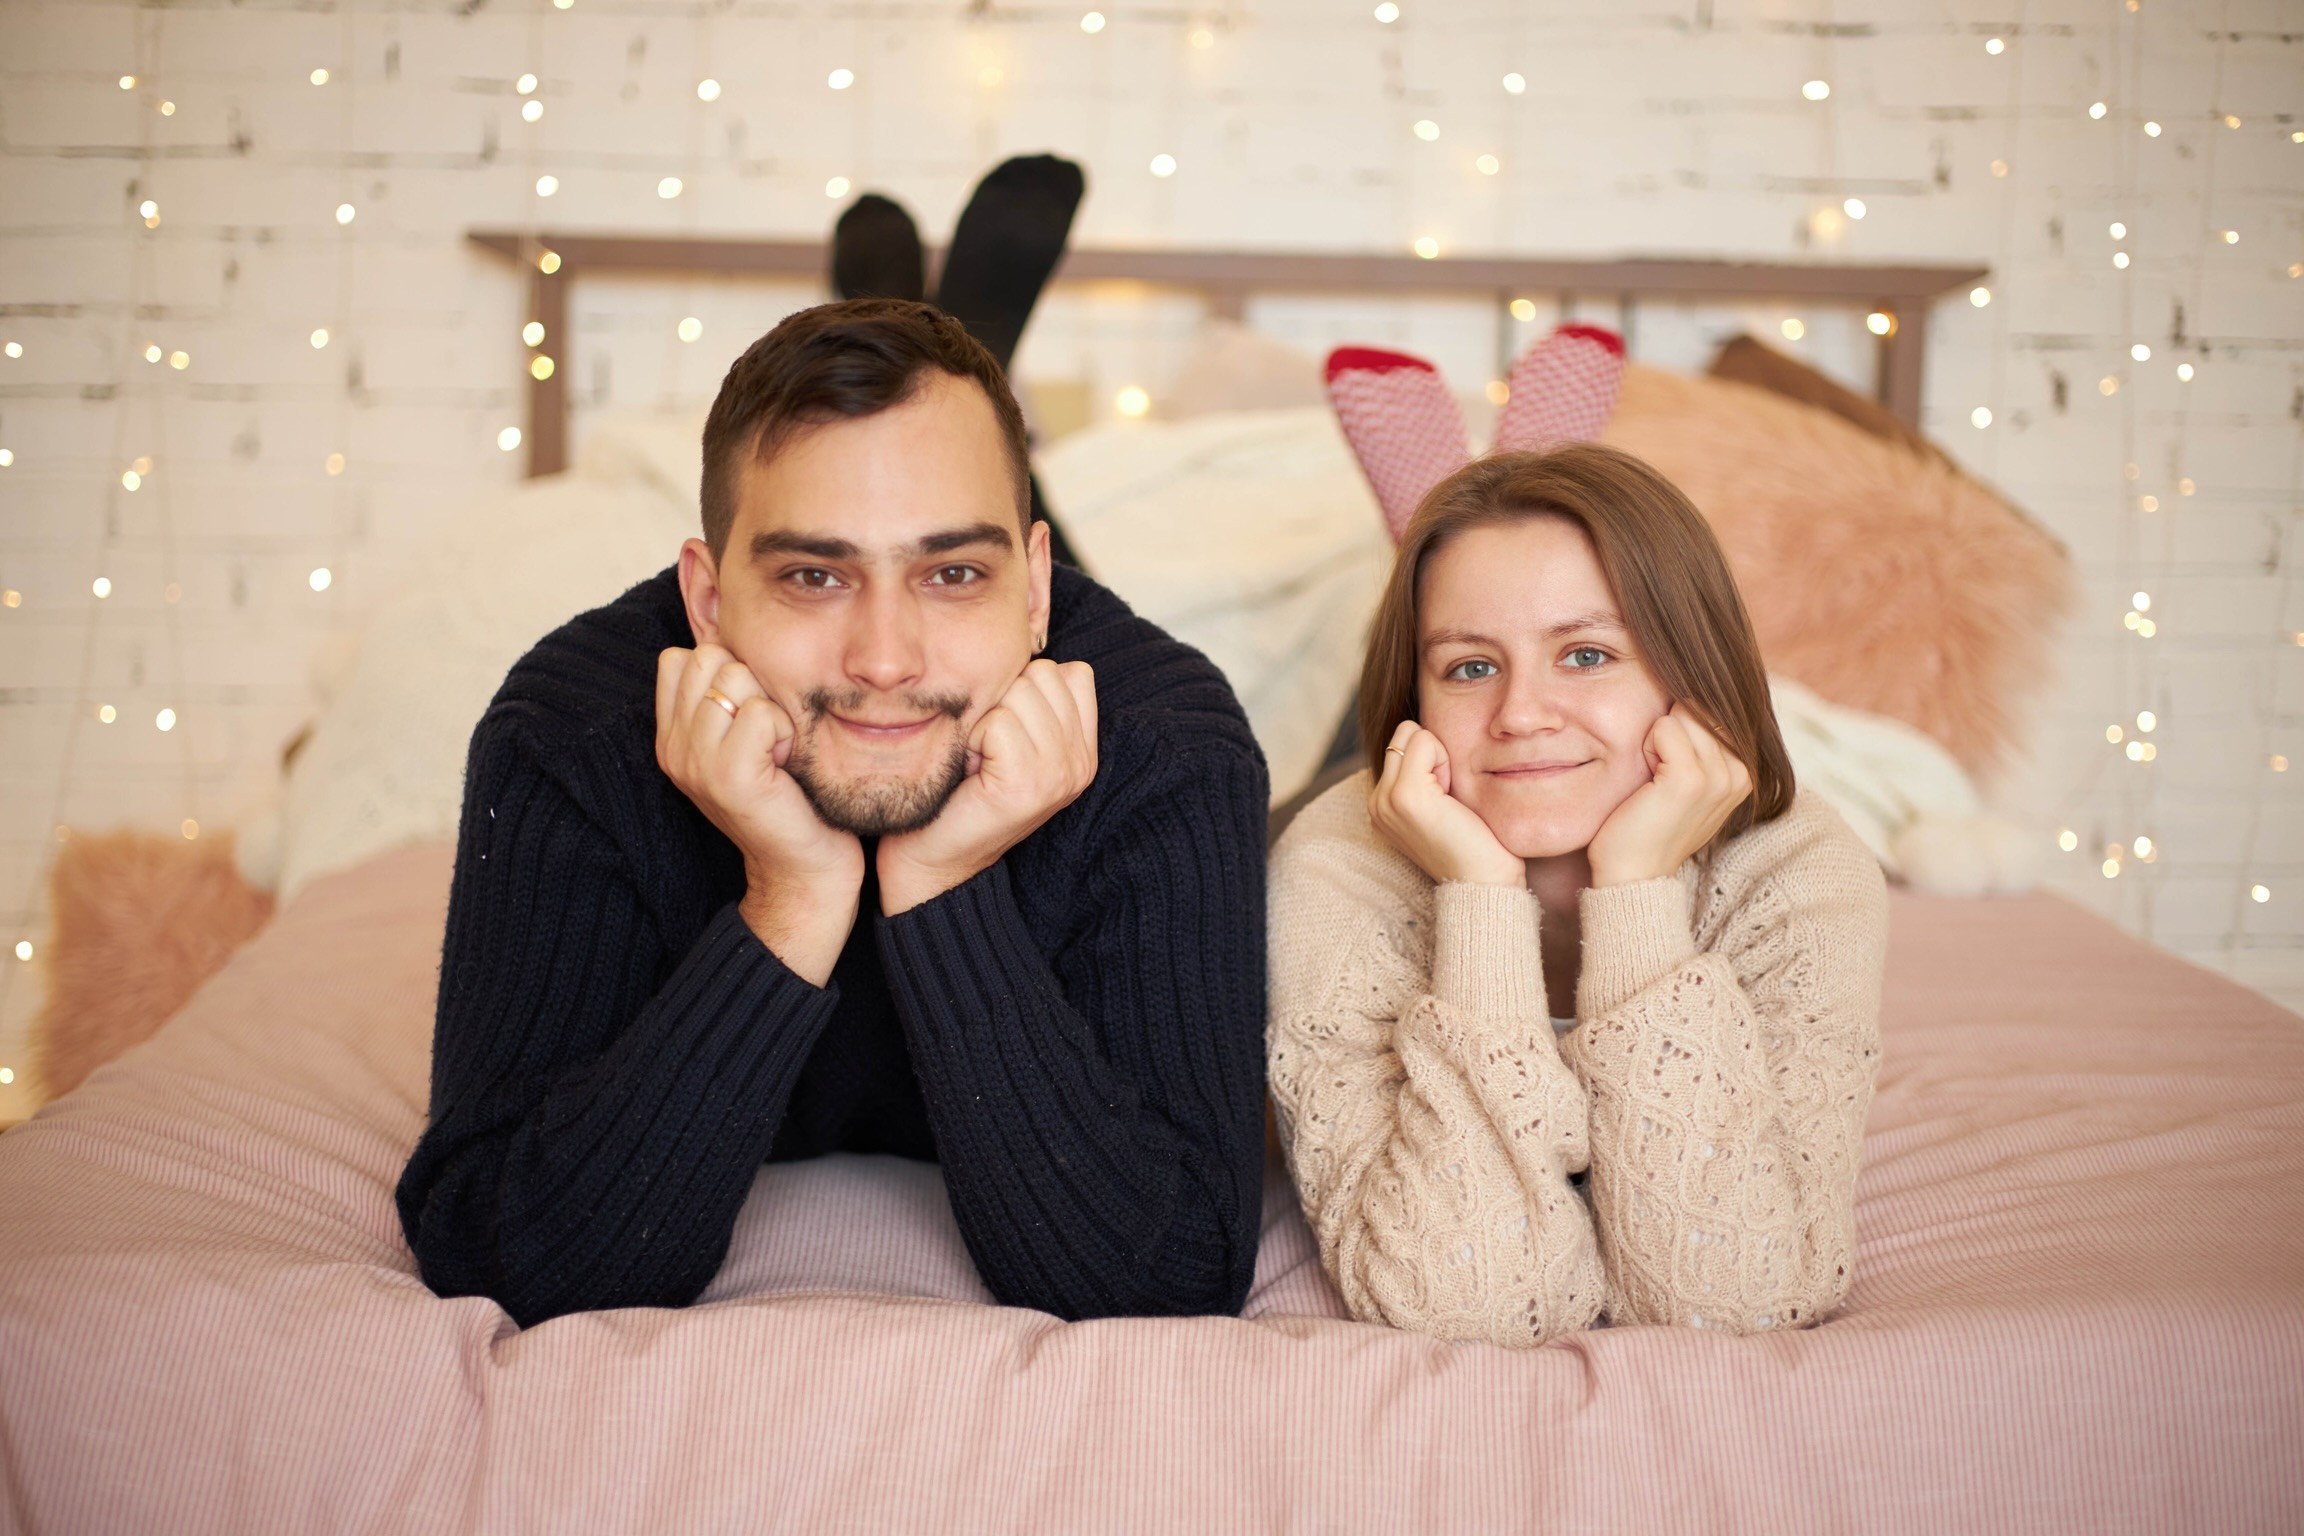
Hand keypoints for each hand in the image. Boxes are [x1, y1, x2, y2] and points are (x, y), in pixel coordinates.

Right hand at [654, 645, 863, 984]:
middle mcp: (673, 749)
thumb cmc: (790, 798)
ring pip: (734, 677)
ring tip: (776, 751)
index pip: (681, 657)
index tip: (750, 718)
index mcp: (671, 738)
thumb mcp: (747, 740)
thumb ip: (729, 695)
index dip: (726, 672)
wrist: (804, 871)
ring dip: (770, 707)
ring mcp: (695, 763)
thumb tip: (732, 632)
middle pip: (708, 656)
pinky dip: (783, 730)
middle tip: (767, 736)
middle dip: (750, 684)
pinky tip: (785, 763)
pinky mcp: (728, 777)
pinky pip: (759, 711)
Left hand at [878, 658, 1097, 914]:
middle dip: (1002, 700)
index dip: (1024, 689)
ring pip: (1021, 691)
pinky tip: (968, 769)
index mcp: (1084, 750)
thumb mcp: (1007, 740)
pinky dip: (972, 737)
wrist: (932, 862)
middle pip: (1043, 674)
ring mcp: (1060, 775)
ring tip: (975, 758)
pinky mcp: (1028, 785)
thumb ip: (1031, 700)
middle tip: (983, 749)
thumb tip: (1024, 638)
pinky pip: (999, 721)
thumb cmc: (957, 792)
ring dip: (984, 718)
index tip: (1001, 734)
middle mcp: (1081, 763)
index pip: (1070, 672)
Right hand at [1367, 721, 1524, 886]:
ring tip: (1449, 799)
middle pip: (1403, 735)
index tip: (1445, 800)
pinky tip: (1452, 797)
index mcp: (1382, 805)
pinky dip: (1445, 760)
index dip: (1431, 761)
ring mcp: (1386, 799)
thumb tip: (1428, 736)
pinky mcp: (1405, 794)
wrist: (1483, 882)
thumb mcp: (1439, 806)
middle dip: (1432, 754)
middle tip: (1448, 796)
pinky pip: (1424, 741)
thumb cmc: (1473, 844)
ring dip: (1439, 758)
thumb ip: (1424, 777)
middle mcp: (1376, 802)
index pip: (1400, 745)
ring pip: (1411, 734)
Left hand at [1586, 703, 1753, 887]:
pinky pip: (1663, 727)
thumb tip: (1692, 693)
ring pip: (1679, 715)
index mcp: (1745, 770)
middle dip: (1667, 734)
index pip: (1710, 710)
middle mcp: (1740, 772)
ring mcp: (1719, 776)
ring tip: (1655, 783)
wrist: (1633, 872)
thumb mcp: (1688, 779)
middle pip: (1696, 708)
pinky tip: (1648, 783)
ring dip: (1655, 743)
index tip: (1673, 777)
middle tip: (1659, 779)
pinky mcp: (1691, 779)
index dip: (1679, 734)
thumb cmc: (1649, 822)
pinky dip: (1646, 749)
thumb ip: (1703, 742)